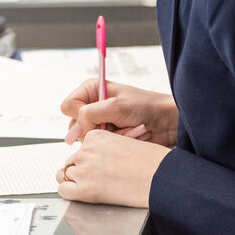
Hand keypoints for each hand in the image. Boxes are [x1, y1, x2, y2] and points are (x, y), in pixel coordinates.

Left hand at [56, 129, 168, 207]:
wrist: (159, 177)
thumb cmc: (150, 161)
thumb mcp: (126, 142)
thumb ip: (108, 147)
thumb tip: (101, 159)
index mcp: (96, 136)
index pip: (81, 147)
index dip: (89, 159)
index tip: (98, 166)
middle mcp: (86, 151)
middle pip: (71, 161)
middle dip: (81, 170)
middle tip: (96, 179)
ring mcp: (84, 170)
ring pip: (63, 174)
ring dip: (75, 181)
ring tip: (91, 187)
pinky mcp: (84, 189)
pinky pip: (63, 190)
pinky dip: (70, 193)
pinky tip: (81, 195)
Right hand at [61, 79, 177, 145]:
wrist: (167, 121)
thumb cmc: (146, 107)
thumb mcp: (116, 107)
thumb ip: (90, 114)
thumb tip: (74, 129)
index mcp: (92, 89)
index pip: (68, 106)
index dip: (79, 115)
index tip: (97, 118)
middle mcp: (93, 105)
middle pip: (75, 125)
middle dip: (95, 129)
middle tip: (114, 125)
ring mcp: (100, 121)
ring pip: (88, 138)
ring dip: (107, 137)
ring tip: (125, 129)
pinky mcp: (108, 135)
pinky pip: (100, 145)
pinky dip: (114, 143)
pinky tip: (128, 136)